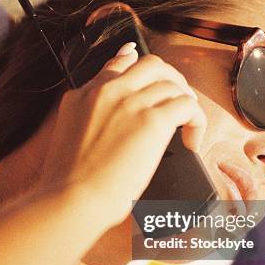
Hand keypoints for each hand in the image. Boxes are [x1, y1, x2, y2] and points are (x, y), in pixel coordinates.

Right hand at [36, 43, 206, 228]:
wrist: (71, 199)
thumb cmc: (69, 184)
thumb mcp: (68, 139)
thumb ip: (87, 119)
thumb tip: (113, 122)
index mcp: (82, 95)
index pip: (117, 65)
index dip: (137, 65)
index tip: (149, 74)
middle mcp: (107, 91)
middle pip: (151, 65)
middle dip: (171, 78)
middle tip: (179, 100)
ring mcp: (130, 102)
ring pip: (172, 83)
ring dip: (186, 101)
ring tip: (189, 124)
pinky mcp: (152, 120)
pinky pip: (188, 106)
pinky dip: (196, 121)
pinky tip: (193, 140)